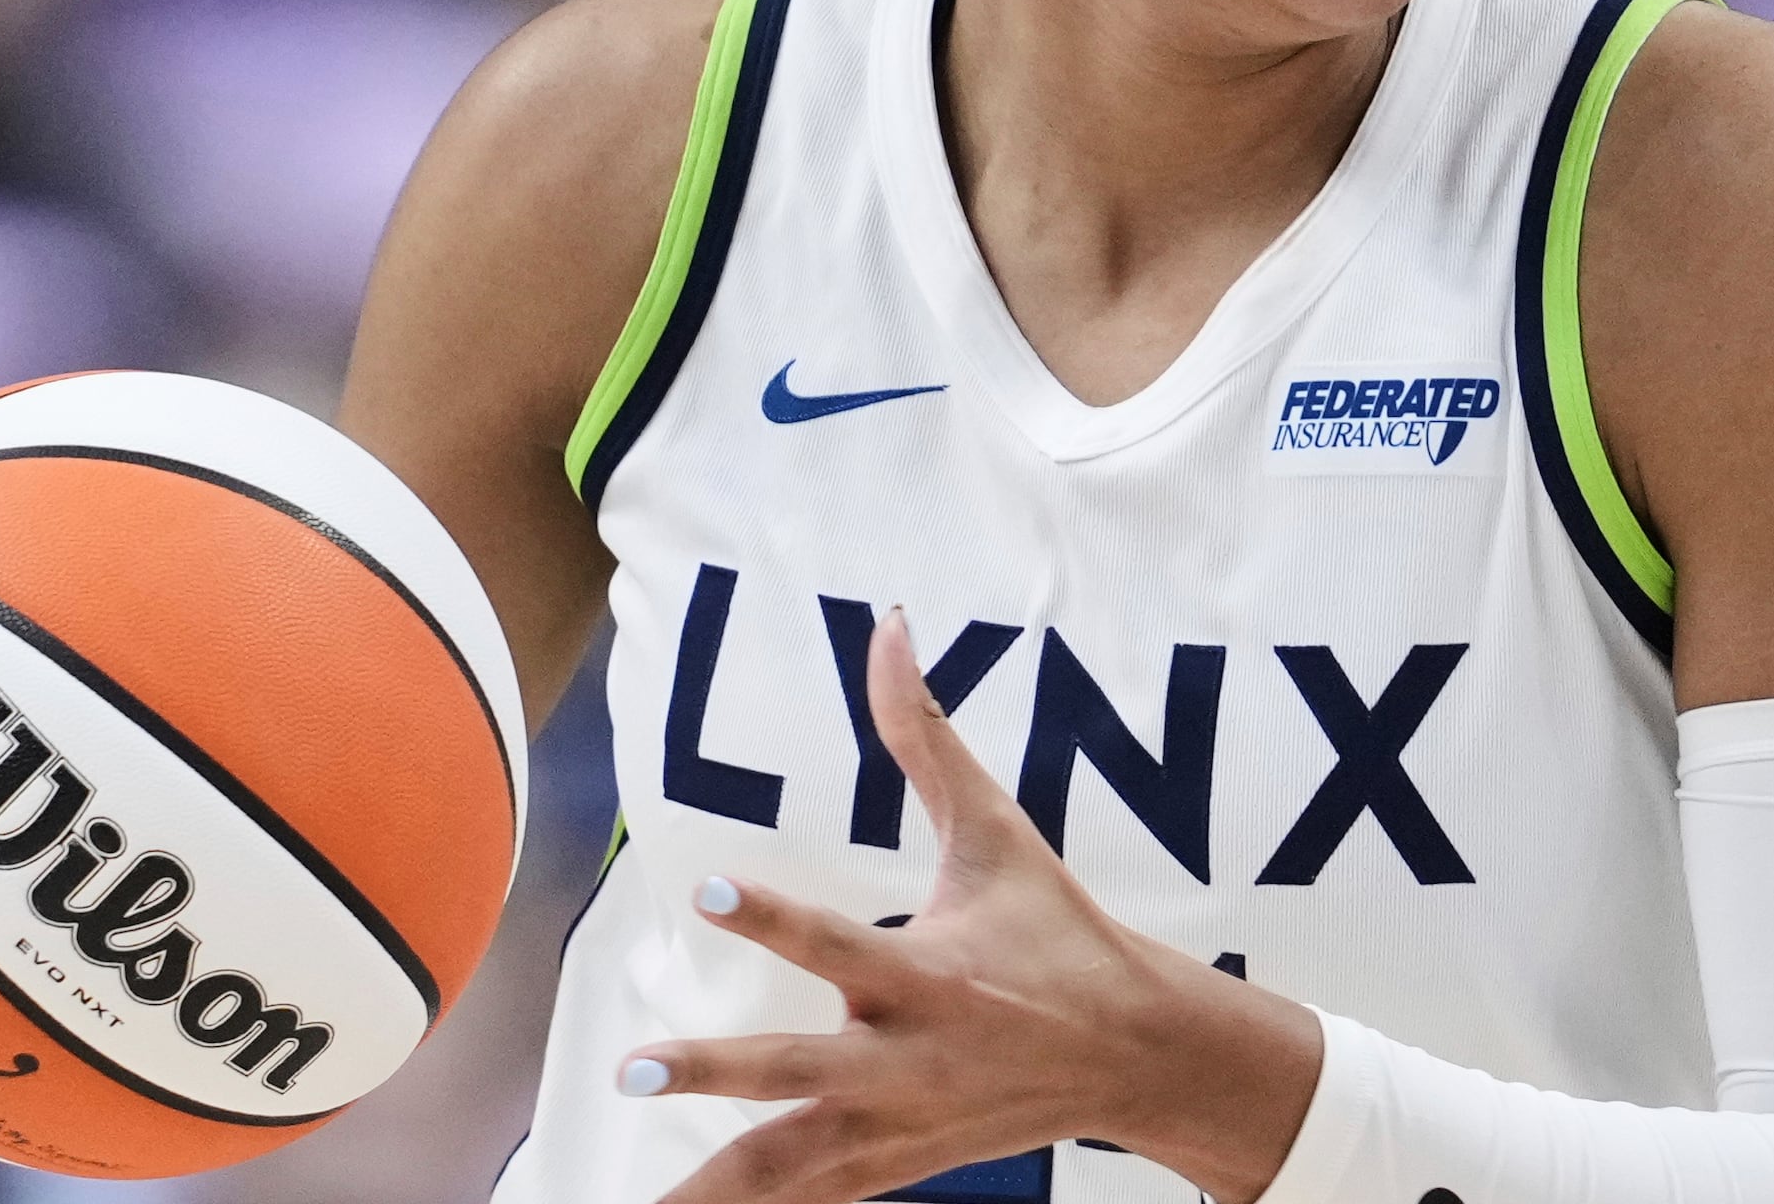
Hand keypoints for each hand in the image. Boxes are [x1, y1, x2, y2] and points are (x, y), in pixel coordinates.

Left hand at [625, 611, 1323, 1203]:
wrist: (1135, 1056)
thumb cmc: (1059, 933)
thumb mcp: (1000, 832)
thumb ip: (928, 735)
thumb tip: (889, 627)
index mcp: (932, 974)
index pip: (840, 941)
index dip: (774, 916)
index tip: (708, 888)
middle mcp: (908, 1057)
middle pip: (799, 1071)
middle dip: (721, 1071)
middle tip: (638, 1066)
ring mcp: (898, 1123)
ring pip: (793, 1165)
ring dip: (715, 1187)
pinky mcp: (896, 1162)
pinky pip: (813, 1195)